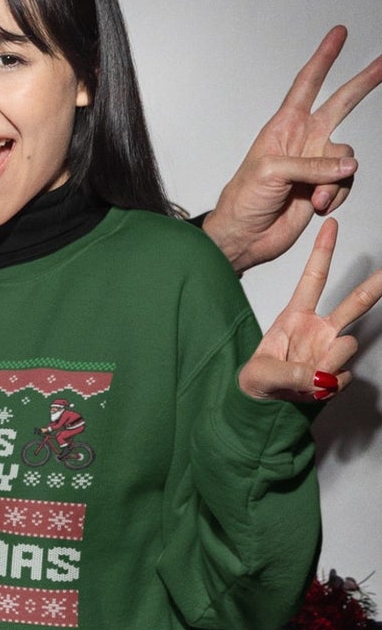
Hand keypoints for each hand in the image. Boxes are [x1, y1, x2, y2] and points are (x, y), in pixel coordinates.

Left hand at [205, 26, 381, 272]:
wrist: (246, 235)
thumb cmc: (244, 199)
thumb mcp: (271, 173)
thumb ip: (313, 164)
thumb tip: (349, 163)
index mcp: (283, 126)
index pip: (307, 84)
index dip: (324, 58)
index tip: (338, 34)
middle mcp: (304, 139)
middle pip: (341, 103)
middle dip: (363, 83)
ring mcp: (316, 162)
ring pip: (347, 156)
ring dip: (334, 180)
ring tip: (312, 197)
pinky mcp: (325, 185)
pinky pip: (346, 182)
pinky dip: (335, 195)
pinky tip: (315, 206)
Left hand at [238, 218, 381, 400]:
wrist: (265, 405)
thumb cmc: (258, 381)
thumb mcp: (261, 374)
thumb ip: (289, 374)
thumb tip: (321, 376)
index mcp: (295, 317)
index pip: (313, 279)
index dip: (323, 251)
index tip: (332, 224)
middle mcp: (318, 329)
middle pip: (354, 302)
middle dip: (375, 285)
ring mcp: (330, 349)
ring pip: (347, 345)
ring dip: (326, 363)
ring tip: (304, 376)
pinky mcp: (339, 370)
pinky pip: (343, 376)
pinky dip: (327, 385)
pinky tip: (312, 387)